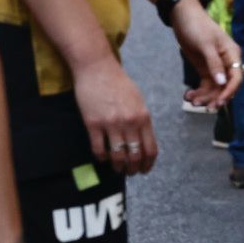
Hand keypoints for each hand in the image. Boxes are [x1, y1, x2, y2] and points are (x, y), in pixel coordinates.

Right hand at [72, 54, 156, 174]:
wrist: (97, 69)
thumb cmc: (119, 84)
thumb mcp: (138, 101)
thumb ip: (142, 121)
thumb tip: (143, 141)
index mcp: (144, 117)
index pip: (151, 149)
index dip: (148, 164)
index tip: (145, 170)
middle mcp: (130, 122)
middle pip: (135, 156)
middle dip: (134, 168)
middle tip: (130, 172)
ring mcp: (111, 124)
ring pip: (117, 155)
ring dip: (118, 166)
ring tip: (117, 168)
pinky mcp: (93, 124)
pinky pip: (98, 148)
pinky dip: (101, 157)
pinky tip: (102, 157)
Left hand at [172, 0, 243, 114]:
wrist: (183, 18)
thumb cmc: (198, 27)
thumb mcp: (205, 45)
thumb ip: (214, 64)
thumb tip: (222, 83)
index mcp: (232, 54)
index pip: (237, 77)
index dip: (230, 90)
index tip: (220, 101)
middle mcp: (227, 63)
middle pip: (226, 85)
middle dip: (215, 97)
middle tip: (204, 106)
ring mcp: (216, 67)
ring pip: (215, 88)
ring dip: (204, 96)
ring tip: (191, 100)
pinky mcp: (205, 69)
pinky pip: (205, 85)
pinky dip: (198, 91)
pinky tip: (188, 94)